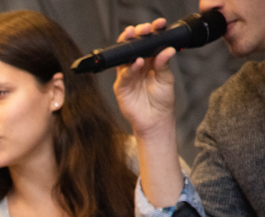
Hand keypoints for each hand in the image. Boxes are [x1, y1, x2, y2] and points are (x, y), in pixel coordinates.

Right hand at [112, 18, 177, 136]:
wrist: (155, 120)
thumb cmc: (162, 100)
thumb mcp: (167, 79)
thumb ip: (164, 64)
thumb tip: (167, 49)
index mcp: (150, 61)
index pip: (148, 43)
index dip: (151, 33)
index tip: (157, 25)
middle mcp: (137, 66)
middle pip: (132, 46)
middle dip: (135, 36)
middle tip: (142, 29)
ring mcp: (128, 76)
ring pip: (124, 58)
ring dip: (128, 47)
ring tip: (136, 39)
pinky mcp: (121, 87)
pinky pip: (123, 75)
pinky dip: (130, 68)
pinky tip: (137, 63)